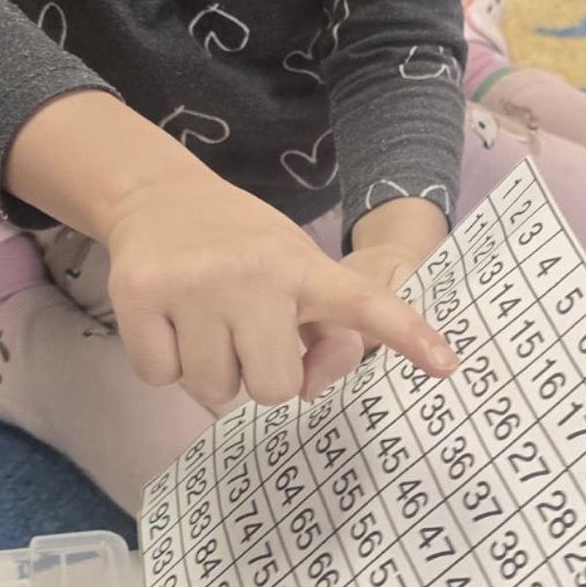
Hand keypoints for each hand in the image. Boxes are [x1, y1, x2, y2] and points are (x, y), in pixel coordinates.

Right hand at [104, 174, 455, 410]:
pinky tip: (169, 324)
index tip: (447, 364)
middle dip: (261, 376)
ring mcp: (192, 285)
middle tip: (246, 335)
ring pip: (214, 390)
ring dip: (211, 374)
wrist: (157, 195)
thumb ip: (327, 333)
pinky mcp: (138, 297)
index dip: (406, 335)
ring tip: (206, 325)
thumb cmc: (244, 249)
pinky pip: (162, 378)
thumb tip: (312, 389)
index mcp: (302, 267)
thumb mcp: (297, 270)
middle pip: (274, 389)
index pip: (364, 305)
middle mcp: (252, 273)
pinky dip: (165, 365)